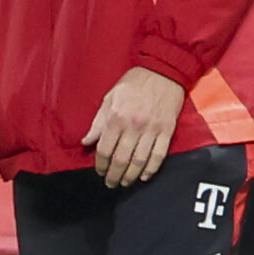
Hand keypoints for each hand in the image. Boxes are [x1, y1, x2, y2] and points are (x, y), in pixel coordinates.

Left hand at [83, 65, 185, 187]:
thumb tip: (86, 142)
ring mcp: (152, 129)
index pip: (105, 149)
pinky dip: (151, 169)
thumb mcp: (109, 98)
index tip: (100, 171)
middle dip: (114, 175)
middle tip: (111, 183)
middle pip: (121, 159)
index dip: (101, 164)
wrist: (162, 71)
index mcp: (116, 117)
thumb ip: (98, 122)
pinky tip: (144, 176)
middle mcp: (133, 126)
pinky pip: (159, 155)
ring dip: (131, 175)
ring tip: (125, 183)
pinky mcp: (167, 130)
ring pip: (140, 160)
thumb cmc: (133, 83)